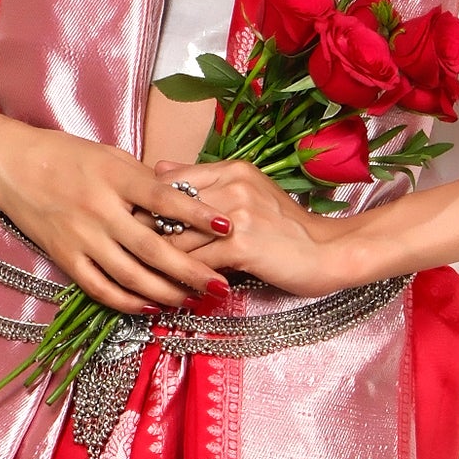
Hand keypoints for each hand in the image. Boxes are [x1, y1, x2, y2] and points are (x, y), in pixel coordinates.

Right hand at [0, 111, 227, 314]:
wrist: (12, 165)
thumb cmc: (67, 156)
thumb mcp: (110, 156)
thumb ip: (146, 180)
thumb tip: (185, 201)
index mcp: (115, 177)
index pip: (164, 199)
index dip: (197, 215)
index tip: (227, 226)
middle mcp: (99, 210)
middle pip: (153, 248)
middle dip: (190, 270)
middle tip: (219, 285)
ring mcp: (81, 237)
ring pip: (131, 275)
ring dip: (166, 292)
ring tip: (193, 300)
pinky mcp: (65, 258)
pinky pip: (100, 288)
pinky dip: (128, 302)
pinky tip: (151, 306)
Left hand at [152, 158, 364, 296]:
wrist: (329, 252)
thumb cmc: (288, 229)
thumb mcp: (250, 192)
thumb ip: (206, 182)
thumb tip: (159, 168)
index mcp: (233, 170)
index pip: (170, 181)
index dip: (147, 206)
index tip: (134, 225)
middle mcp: (234, 186)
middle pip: (168, 209)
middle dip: (145, 235)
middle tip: (130, 254)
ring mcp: (237, 216)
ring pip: (178, 238)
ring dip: (161, 261)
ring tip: (148, 277)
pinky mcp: (242, 246)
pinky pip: (196, 262)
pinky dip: (183, 278)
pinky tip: (176, 289)